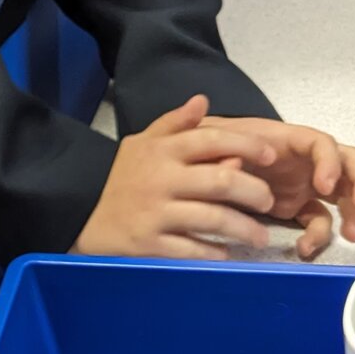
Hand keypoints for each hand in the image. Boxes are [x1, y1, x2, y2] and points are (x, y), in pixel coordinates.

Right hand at [73, 95, 278, 259]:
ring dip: (244, 228)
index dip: (247, 145)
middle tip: (269, 202)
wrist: (82, 216)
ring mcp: (156, 213)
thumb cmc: (122, 180)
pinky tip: (226, 253)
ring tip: (259, 236)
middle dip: (254, 192)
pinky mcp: (150, 243)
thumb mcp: (142, 143)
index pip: (212, 139)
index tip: (272, 155)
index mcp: (162, 151)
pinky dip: (214, 253)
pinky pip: (193, 250)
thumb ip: (174, 123)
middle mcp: (161, 179)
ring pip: (214, 219)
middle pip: (222, 182)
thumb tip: (202, 100)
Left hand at [195, 115, 354, 257]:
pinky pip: (319, 220)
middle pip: (349, 164)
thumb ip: (225, 152)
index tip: (323, 187)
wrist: (205, 161)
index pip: (323, 144)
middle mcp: (305, 160)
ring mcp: (306, 184)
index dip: (330, 163)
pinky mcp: (299, 206)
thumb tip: (231, 165)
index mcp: (290, 140)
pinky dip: (318, 235)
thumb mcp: (216, 142)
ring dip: (353, 213)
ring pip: (343, 194)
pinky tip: (306, 248)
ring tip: (352, 235)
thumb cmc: (216, 144)